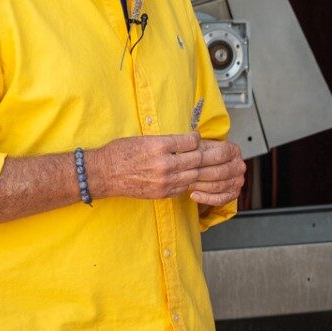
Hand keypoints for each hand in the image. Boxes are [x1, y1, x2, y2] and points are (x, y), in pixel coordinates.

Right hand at [89, 133, 244, 205]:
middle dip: (216, 155)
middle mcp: (164, 164)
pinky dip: (194, 181)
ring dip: (209, 170)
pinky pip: (185, 186)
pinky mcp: (163, 192)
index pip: (190, 141)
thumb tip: (186, 141)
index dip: (198, 139)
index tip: (200, 138)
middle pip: (198, 159)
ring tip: (220, 166)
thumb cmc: (119, 153)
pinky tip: (199, 177)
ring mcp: (165, 180)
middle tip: (228, 151)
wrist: (104, 174)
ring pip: (195, 174)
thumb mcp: (143, 139)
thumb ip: (166, 141)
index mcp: (159, 146)